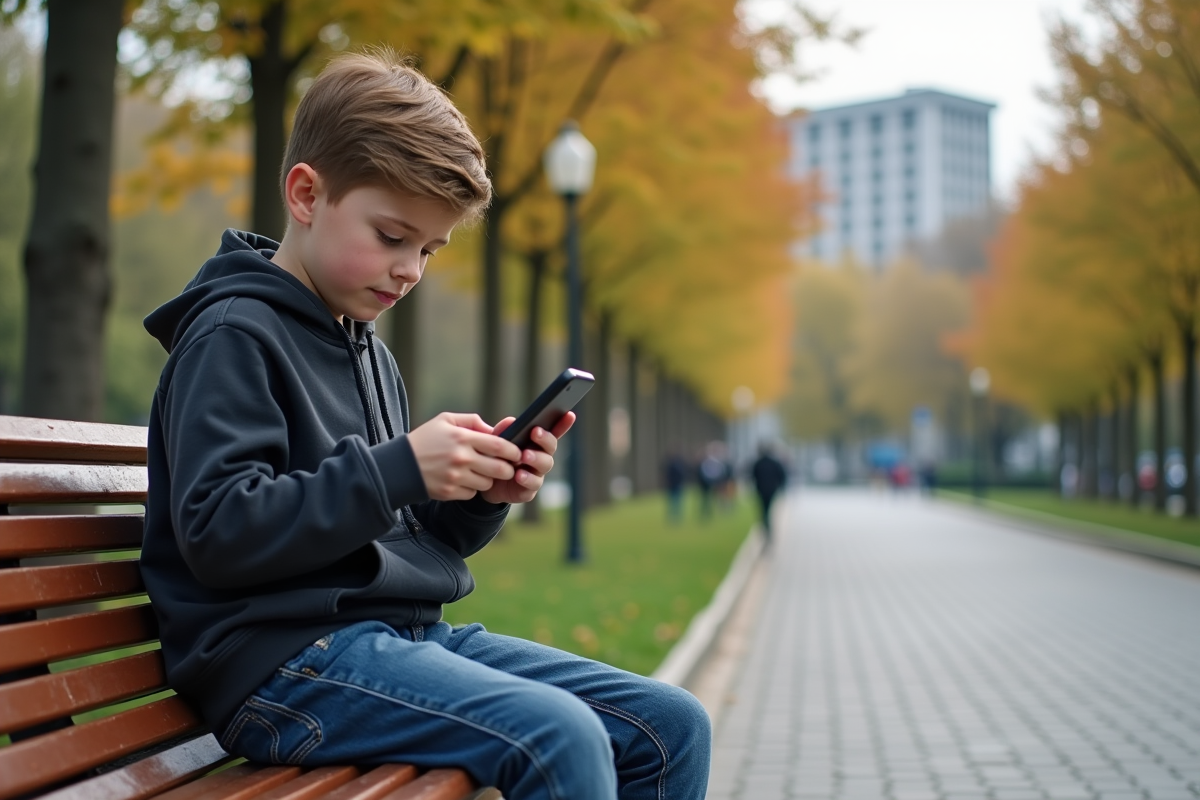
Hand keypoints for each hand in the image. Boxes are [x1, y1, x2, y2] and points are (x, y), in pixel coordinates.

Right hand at [407, 412, 521, 500]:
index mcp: (463, 438)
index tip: (517, 453)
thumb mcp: (445, 421)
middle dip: (508, 469)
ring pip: (487, 483)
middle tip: (507, 467)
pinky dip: (472, 489)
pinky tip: (464, 481)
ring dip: (488, 479)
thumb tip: (493, 429)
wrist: (400, 464)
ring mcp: (456, 477)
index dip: (513, 451)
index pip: (499, 445)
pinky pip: (472, 494)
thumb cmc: (425, 439)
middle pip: (500, 468)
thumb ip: (471, 422)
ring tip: (481, 472)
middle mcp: (461, 458)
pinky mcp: (450, 492)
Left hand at [480, 412, 575, 504]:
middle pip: (551, 447)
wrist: (482, 483)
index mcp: (534, 442)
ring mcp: (536, 474)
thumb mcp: (494, 442)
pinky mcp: (528, 490)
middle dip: (545, 438)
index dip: (563, 423)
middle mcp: (540, 457)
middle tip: (535, 432)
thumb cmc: (494, 458)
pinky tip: (519, 475)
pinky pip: (533, 484)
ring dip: (537, 458)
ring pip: (545, 464)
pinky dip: (527, 478)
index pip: (552, 431)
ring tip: (525, 455)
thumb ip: (501, 431)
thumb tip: (510, 421)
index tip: (569, 414)